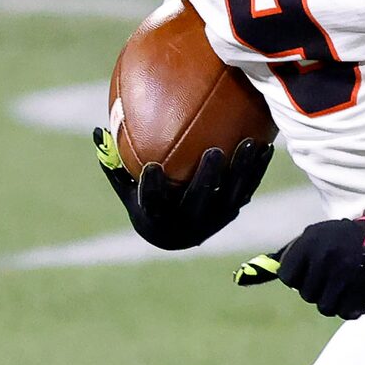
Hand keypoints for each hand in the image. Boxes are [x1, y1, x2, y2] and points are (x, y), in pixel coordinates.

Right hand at [97, 131, 272, 251]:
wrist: (175, 235)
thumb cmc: (146, 204)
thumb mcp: (127, 189)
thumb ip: (115, 164)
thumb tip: (98, 129)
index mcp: (158, 218)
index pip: (155, 205)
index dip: (154, 188)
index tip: (152, 167)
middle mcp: (188, 223)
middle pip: (201, 201)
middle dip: (208, 178)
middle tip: (213, 152)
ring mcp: (214, 219)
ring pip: (232, 195)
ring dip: (242, 170)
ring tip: (250, 143)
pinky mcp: (232, 212)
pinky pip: (247, 189)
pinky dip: (256, 169)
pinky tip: (266, 146)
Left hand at [236, 210, 364, 318]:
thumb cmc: (338, 239)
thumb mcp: (309, 240)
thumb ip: (278, 261)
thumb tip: (239, 279)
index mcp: (309, 242)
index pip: (288, 277)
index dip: (299, 276)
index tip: (312, 267)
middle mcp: (327, 257)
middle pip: (307, 295)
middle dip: (318, 289)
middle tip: (332, 275)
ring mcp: (348, 274)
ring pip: (326, 308)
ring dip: (335, 301)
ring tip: (344, 285)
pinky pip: (349, 312)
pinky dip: (353, 307)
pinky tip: (358, 292)